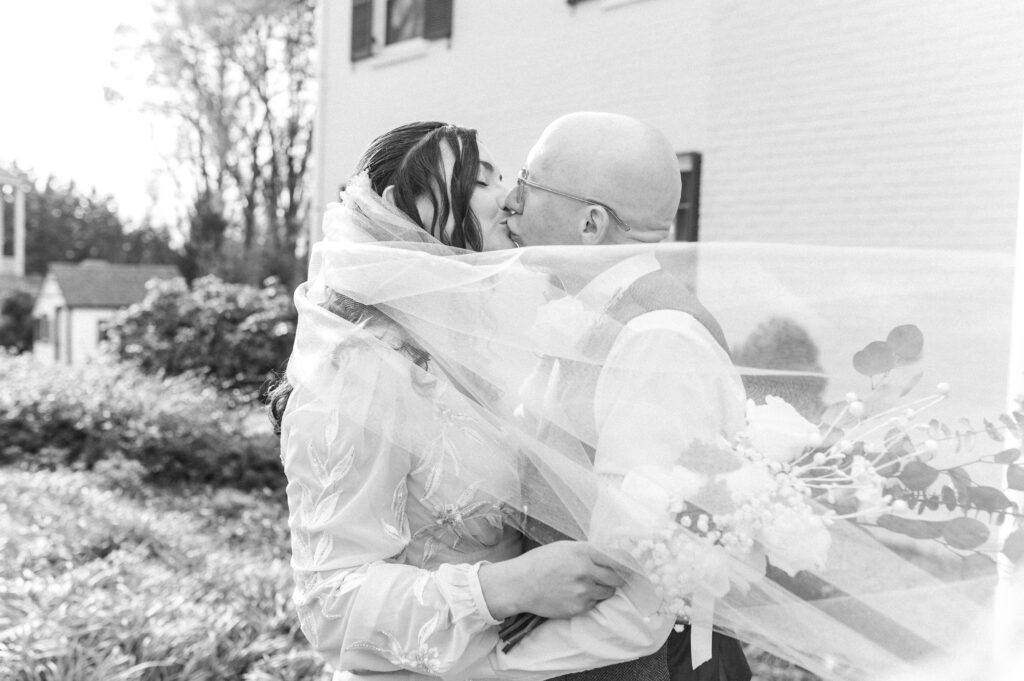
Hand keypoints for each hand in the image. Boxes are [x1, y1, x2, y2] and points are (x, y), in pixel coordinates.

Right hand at [479, 541, 624, 619]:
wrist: (520, 584)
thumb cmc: (541, 562)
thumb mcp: (565, 548)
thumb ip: (588, 551)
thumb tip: (611, 556)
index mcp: (584, 552)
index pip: (618, 558)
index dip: (628, 564)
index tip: (633, 567)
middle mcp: (586, 571)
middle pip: (617, 578)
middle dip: (618, 578)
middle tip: (613, 577)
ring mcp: (583, 591)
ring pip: (607, 592)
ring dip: (603, 589)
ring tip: (587, 585)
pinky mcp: (578, 608)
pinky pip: (594, 604)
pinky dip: (590, 600)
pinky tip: (575, 594)